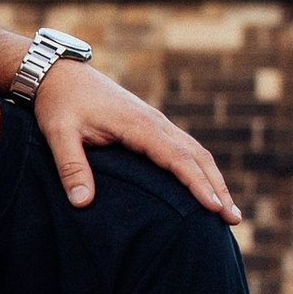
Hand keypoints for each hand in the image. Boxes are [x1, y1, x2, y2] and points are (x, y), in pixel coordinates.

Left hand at [30, 57, 237, 222]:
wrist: (60, 74)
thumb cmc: (58, 103)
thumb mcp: (58, 134)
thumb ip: (71, 167)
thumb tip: (82, 203)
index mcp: (138, 125)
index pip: (177, 157)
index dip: (197, 183)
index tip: (215, 207)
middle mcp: (155, 122)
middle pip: (197, 156)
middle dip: (218, 187)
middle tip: (234, 219)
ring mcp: (156, 122)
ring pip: (195, 151)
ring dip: (214, 179)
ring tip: (228, 211)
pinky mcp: (150, 125)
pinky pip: (183, 148)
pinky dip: (199, 168)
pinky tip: (204, 187)